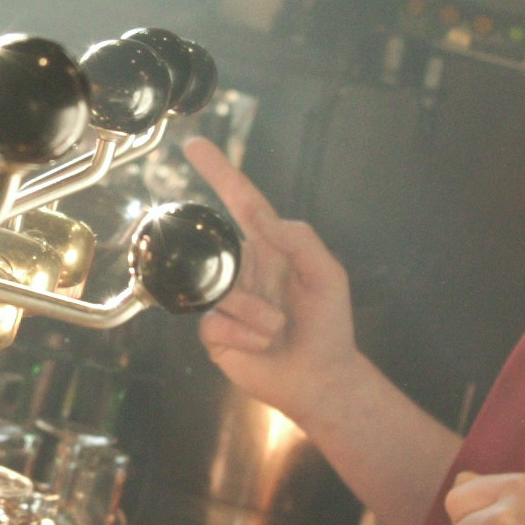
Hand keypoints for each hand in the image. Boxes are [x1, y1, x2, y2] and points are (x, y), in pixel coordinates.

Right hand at [180, 138, 361, 422]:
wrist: (319, 379)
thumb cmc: (329, 325)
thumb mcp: (327, 276)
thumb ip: (300, 240)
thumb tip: (263, 216)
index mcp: (270, 247)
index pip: (241, 202)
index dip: (219, 172)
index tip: (195, 145)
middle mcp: (242, 268)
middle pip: (221, 254)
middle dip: (247, 289)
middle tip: (277, 316)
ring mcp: (225, 299)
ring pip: (220, 292)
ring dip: (257, 316)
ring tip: (277, 332)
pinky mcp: (213, 331)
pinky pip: (215, 322)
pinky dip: (244, 334)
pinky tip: (261, 345)